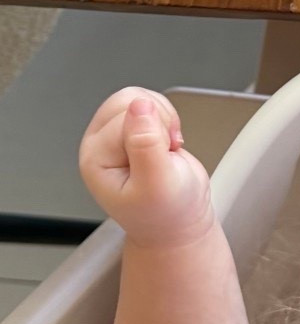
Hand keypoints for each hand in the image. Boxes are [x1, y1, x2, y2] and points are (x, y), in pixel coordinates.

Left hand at [80, 88, 213, 248]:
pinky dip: (167, 118)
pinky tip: (168, 144)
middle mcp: (101, 144)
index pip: (124, 118)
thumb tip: (139, 105)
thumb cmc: (165, 215)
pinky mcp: (134, 130)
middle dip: (157, 119)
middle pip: (126, 100)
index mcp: (96, 158)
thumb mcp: (158, 184)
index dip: (153, 132)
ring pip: (138, 97)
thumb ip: (147, 145)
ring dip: (163, 117)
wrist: (178, 225)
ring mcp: (117, 136)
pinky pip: (150, 103)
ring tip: (166, 148)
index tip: (162, 158)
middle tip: (164, 150)